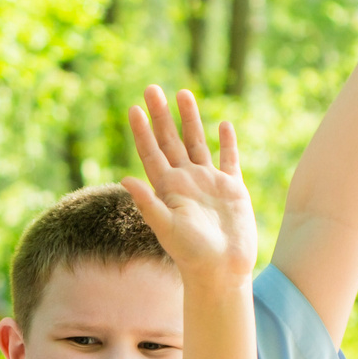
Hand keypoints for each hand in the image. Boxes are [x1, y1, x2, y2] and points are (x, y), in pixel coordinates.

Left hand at [124, 86, 257, 282]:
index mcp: (168, 188)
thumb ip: (147, 203)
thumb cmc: (191, 254)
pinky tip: (223, 125)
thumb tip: (124, 178)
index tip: (134, 108)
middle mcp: (186, 182)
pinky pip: (229, 159)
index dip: (143, 130)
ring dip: (190, 119)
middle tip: (152, 88)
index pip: (151, 152)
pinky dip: (227, 142)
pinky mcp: (232, 188)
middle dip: (162, 115)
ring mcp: (209, 183)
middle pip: (171, 140)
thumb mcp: (166, 227)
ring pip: (197, 142)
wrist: (222, 270)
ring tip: (182, 93)